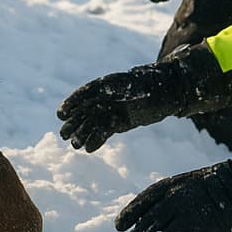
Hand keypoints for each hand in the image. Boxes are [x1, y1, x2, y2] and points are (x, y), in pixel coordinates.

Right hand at [56, 59, 189, 151]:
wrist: (170, 90)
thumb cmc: (155, 84)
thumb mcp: (138, 86)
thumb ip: (122, 91)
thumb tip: (105, 93)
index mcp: (108, 83)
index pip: (85, 93)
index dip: (72, 103)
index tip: (61, 114)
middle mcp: (107, 97)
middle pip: (86, 110)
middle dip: (74, 122)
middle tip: (63, 135)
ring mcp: (112, 110)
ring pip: (93, 123)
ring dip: (83, 133)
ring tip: (75, 145)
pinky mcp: (119, 122)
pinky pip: (104, 131)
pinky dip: (96, 139)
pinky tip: (88, 148)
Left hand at [115, 162, 231, 231]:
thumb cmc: (204, 187)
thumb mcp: (180, 184)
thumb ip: (161, 200)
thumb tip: (138, 223)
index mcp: (168, 188)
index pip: (141, 203)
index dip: (128, 216)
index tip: (119, 227)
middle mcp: (176, 202)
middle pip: (149, 225)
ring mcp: (191, 219)